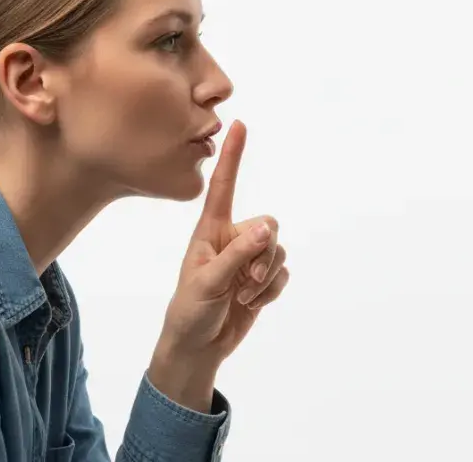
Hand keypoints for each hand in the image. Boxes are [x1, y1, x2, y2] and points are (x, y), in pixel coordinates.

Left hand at [147, 120, 289, 411]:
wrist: (197, 348)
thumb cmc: (190, 311)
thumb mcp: (208, 282)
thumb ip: (238, 254)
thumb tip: (268, 229)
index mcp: (210, 230)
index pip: (224, 186)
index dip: (232, 155)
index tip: (237, 124)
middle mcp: (232, 238)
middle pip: (268, 225)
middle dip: (264, 254)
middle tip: (246, 281)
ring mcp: (249, 258)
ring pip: (278, 251)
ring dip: (266, 277)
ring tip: (243, 296)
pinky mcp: (262, 279)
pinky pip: (283, 273)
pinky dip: (271, 291)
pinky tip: (252, 304)